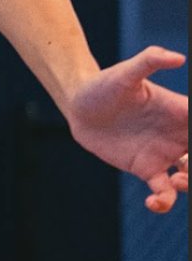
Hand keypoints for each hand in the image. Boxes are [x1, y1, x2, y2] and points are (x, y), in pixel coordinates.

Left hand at [67, 48, 188, 214]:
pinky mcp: (146, 169)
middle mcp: (177, 133)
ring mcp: (164, 153)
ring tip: (178, 180)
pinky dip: (165, 202)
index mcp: (180, 111)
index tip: (191, 143)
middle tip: (186, 167)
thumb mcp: (125, 72)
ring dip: (191, 184)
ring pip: (190, 176)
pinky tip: (153, 202)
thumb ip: (150, 60)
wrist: (79, 105)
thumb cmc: (104, 84)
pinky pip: (164, 191)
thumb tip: (179, 58)